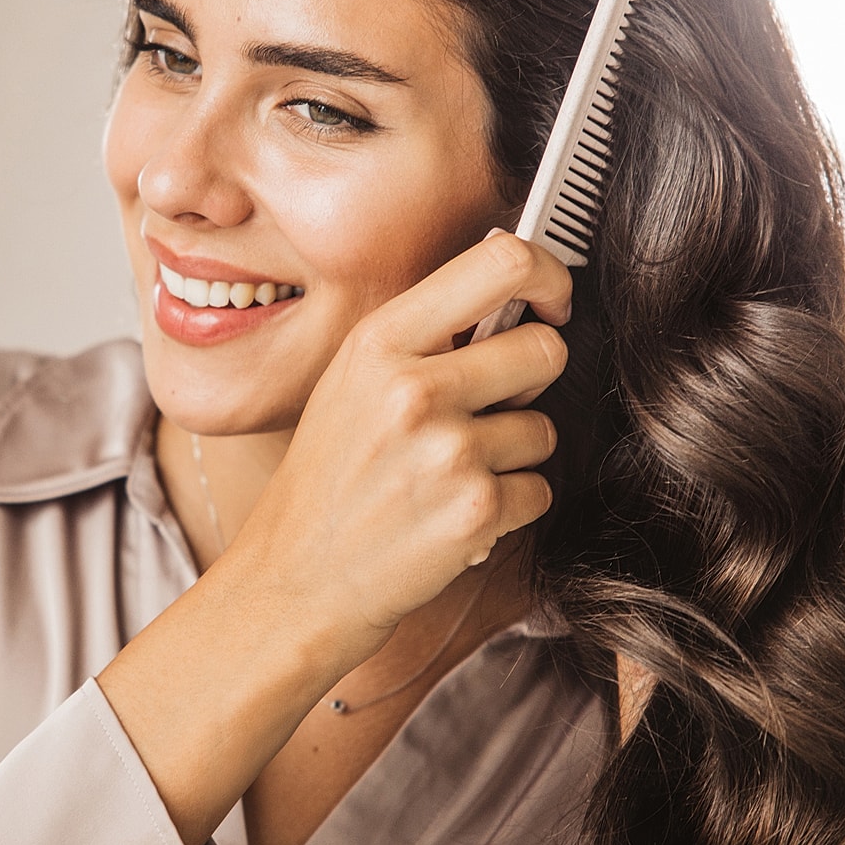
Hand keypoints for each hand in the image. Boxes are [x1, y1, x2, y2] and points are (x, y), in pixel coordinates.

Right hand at [97, 229, 571, 844]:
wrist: (293, 582)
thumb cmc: (326, 483)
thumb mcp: (350, 384)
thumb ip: (422, 338)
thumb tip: (514, 299)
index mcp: (380, 342)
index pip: (503, 262)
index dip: (549, 277)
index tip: (552, 305)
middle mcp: (414, 387)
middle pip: (545, 349)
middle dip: (530, 383)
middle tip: (486, 413)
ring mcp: (448, 451)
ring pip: (544, 429)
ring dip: (512, 457)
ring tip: (449, 478)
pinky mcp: (477, 511)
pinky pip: (539, 490)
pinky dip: (508, 508)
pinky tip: (453, 516)